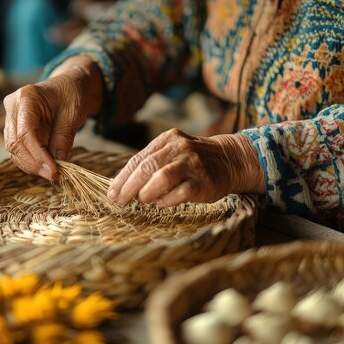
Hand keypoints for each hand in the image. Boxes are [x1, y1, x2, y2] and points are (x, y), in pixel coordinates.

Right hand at [3, 56, 102, 178]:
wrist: (69, 86)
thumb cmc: (72, 94)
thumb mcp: (73, 114)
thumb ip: (64, 137)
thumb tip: (58, 163)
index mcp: (26, 97)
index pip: (25, 133)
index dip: (38, 155)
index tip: (54, 171)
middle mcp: (12, 106)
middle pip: (15, 143)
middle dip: (33, 163)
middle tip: (54, 176)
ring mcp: (10, 117)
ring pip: (13, 149)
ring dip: (31, 165)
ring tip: (53, 173)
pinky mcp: (14, 128)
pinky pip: (18, 149)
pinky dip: (31, 161)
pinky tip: (46, 166)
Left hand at [107, 129, 264, 206]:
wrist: (230, 160)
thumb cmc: (193, 161)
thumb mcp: (172, 153)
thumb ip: (151, 164)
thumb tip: (123, 186)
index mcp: (167, 140)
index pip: (139, 159)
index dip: (123, 177)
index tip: (113, 192)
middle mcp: (179, 148)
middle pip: (147, 167)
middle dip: (129, 186)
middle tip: (120, 200)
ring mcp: (193, 164)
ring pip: (162, 176)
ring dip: (146, 192)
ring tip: (141, 200)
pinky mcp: (204, 182)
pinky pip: (180, 192)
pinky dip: (166, 200)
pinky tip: (161, 204)